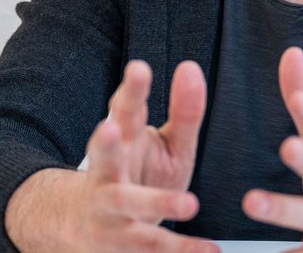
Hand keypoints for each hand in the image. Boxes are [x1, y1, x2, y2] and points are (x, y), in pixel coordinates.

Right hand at [7, 60, 216, 251]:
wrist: (94, 229)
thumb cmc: (138, 174)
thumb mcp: (164, 143)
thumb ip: (183, 112)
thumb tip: (191, 67)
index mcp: (121, 140)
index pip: (123, 110)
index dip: (130, 90)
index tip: (139, 68)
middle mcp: (107, 174)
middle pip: (104, 157)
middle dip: (106, 143)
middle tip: (109, 127)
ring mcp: (109, 211)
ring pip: (128, 207)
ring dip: (155, 205)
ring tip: (189, 203)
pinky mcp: (123, 245)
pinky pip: (152, 249)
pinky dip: (181, 251)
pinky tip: (209, 250)